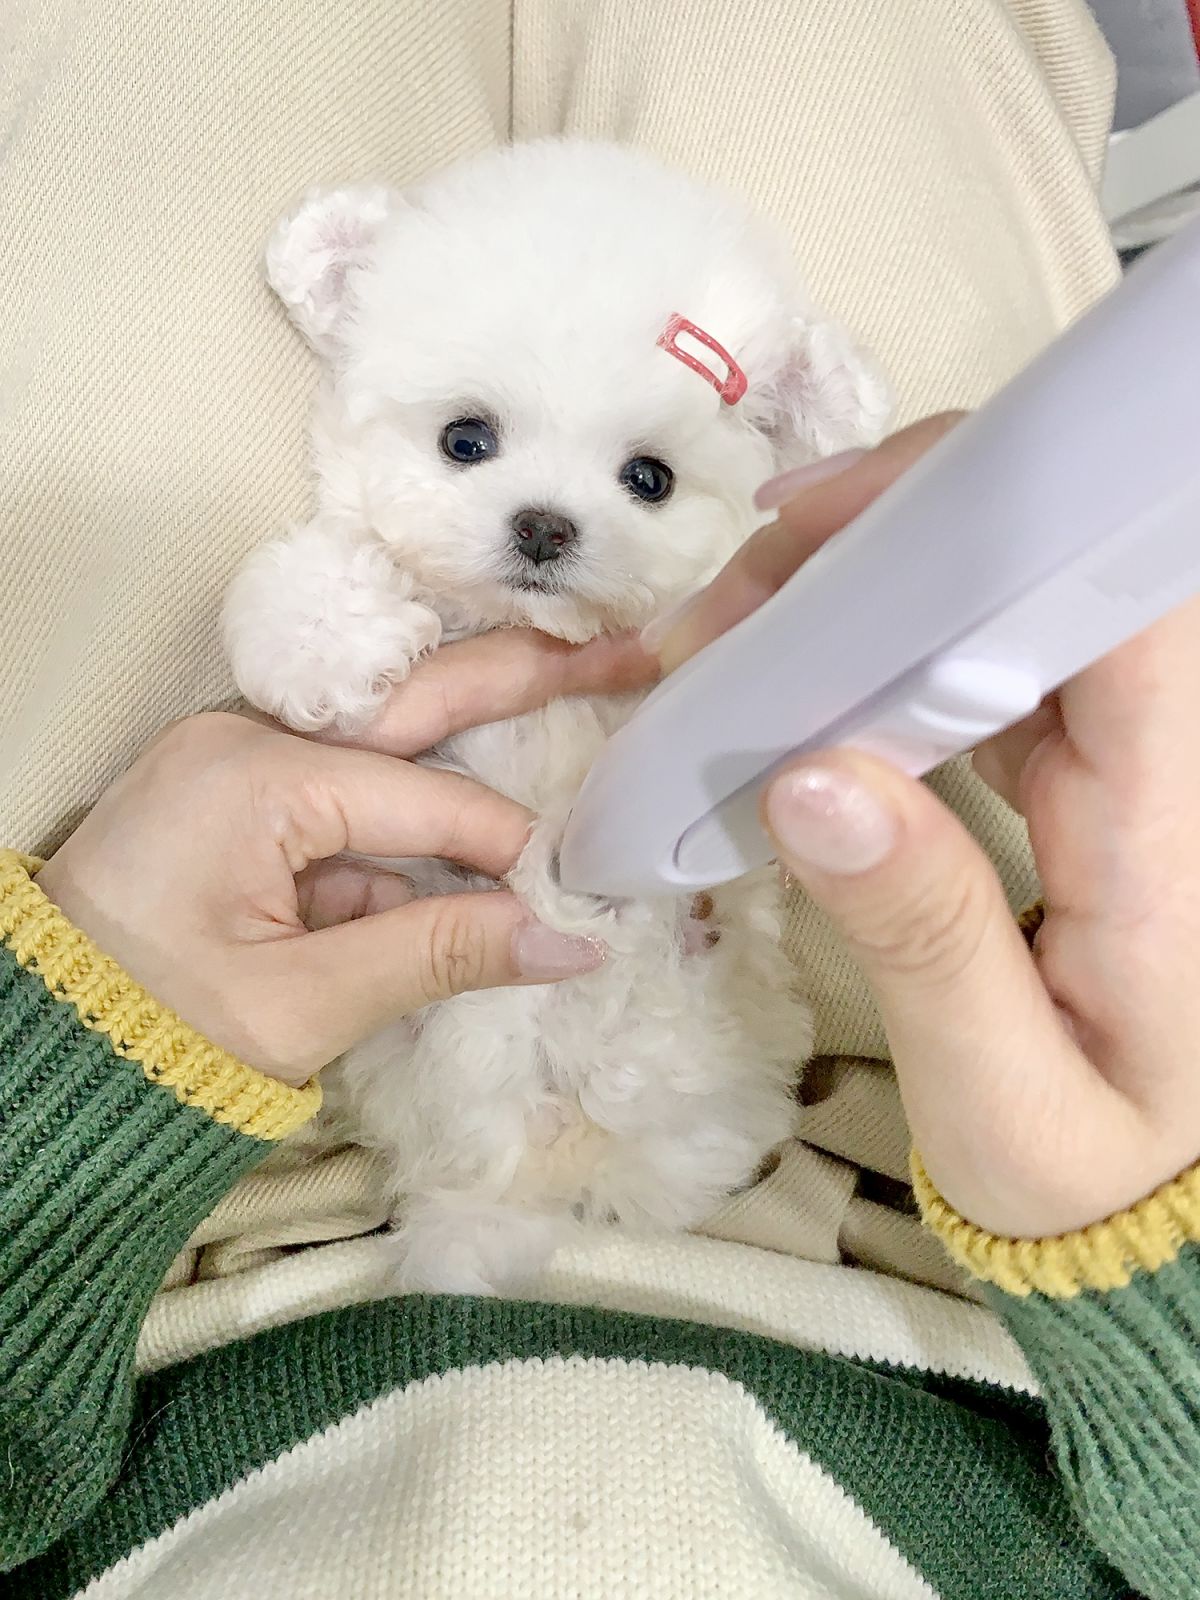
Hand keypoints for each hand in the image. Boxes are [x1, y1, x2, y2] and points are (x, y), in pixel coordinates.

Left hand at [36, 630, 654, 1084]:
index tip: (575, 884)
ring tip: (578, 682)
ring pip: (388, 736)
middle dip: (522, 677)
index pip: (420, 798)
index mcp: (251, 777)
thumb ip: (438, 955)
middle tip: (630, 651)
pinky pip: (347, 784)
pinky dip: (408, 809)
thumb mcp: (302, 1003)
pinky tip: (471, 822)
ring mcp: (238, 753)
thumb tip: (571, 942)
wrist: (46, 1046)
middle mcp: (245, 737)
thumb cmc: (157, 1029)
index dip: (505, 844)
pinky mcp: (240, 786)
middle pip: (413, 698)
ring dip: (476, 731)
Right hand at [651, 416, 1199, 1237]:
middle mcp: (1169, 771)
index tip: (830, 526)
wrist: (1168, 1212)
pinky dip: (894, 661)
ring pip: (1008, 616)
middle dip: (883, 553)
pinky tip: (806, 682)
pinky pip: (994, 675)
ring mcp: (1132, 768)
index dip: (988, 520)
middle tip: (731, 602)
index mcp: (1176, 833)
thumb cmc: (1100, 1175)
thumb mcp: (1003, 1099)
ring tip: (739, 638)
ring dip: (873, 601)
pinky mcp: (1091, 779)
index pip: (1121, 606)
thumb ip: (921, 940)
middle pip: (1045, 581)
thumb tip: (811, 778)